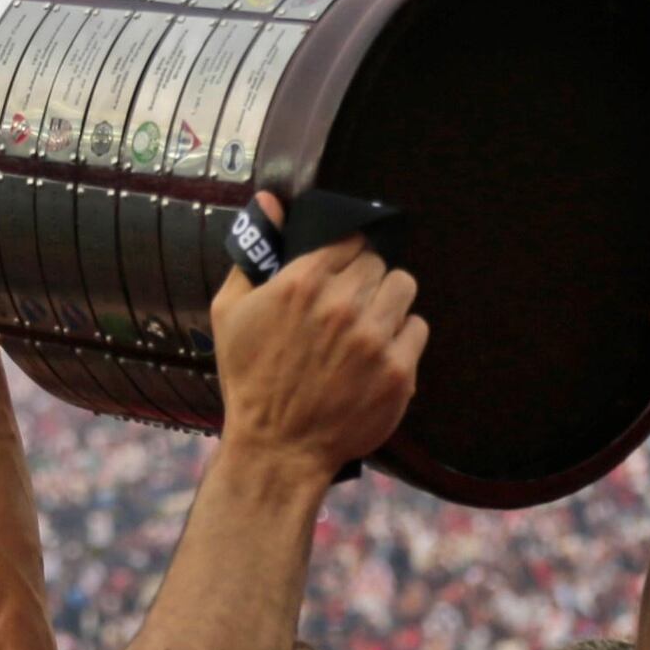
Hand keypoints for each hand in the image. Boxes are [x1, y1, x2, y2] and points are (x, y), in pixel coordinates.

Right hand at [207, 197, 425, 477]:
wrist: (278, 447)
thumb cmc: (250, 379)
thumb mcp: (230, 311)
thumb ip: (253, 253)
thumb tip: (271, 201)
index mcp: (301, 283)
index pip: (349, 241)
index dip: (345, 256)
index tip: (340, 273)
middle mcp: (341, 305)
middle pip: (379, 263)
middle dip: (366, 281)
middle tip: (351, 306)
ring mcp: (373, 339)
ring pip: (404, 287)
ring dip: (390, 302)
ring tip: (371, 324)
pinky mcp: (398, 371)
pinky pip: (418, 328)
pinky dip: (403, 338)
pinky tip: (380, 354)